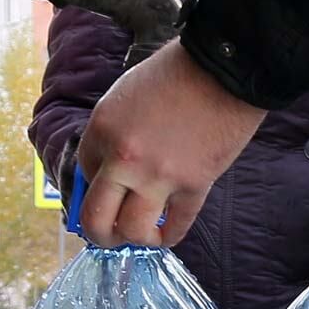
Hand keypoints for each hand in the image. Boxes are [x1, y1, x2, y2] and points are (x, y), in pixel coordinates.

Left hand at [77, 39, 266, 247]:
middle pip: (95, 217)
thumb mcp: (125, 95)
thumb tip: (109, 169)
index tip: (108, 187)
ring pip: (132, 231)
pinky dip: (170, 235)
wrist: (224, 70)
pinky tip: (168, 231)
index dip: (95, 183)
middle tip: (108, 233)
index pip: (84, 173)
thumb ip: (112, 132)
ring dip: (133, 238)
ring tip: (141, 233)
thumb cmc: (176, 73)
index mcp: (102, 130)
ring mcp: (159, 177)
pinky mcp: (194, 186)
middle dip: (98, 233)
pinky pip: (177, 226)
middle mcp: (124, 159)